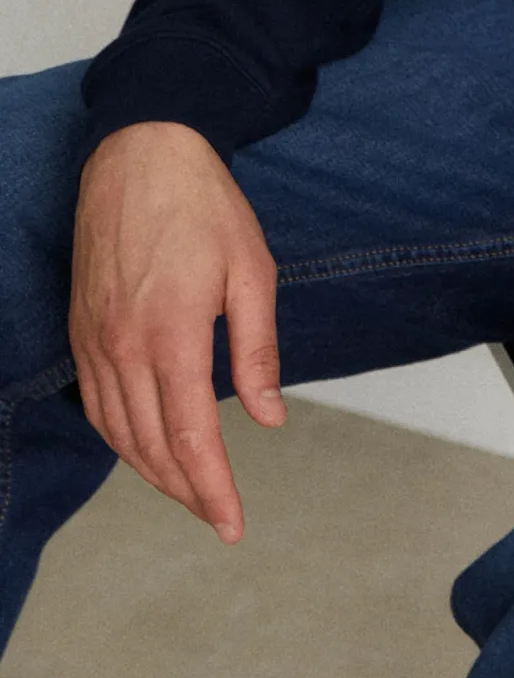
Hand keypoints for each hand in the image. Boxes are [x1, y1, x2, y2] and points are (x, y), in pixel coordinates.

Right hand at [70, 120, 285, 542]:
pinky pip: (96, 404)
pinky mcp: (81, 330)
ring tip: (190, 492)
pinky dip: (120, 438)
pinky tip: (144, 447)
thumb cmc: (204, 205)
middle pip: (151, 447)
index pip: (191, 437)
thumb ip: (258, 348)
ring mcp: (94, 340)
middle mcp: (123, 347)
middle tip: (219, 517)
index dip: (212, 489)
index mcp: (171, 334)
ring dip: (153, 472)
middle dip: (187, 491)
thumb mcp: (252, 269)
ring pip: (118, 433)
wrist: (140, 154)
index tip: (232, 524)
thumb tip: (268, 417)